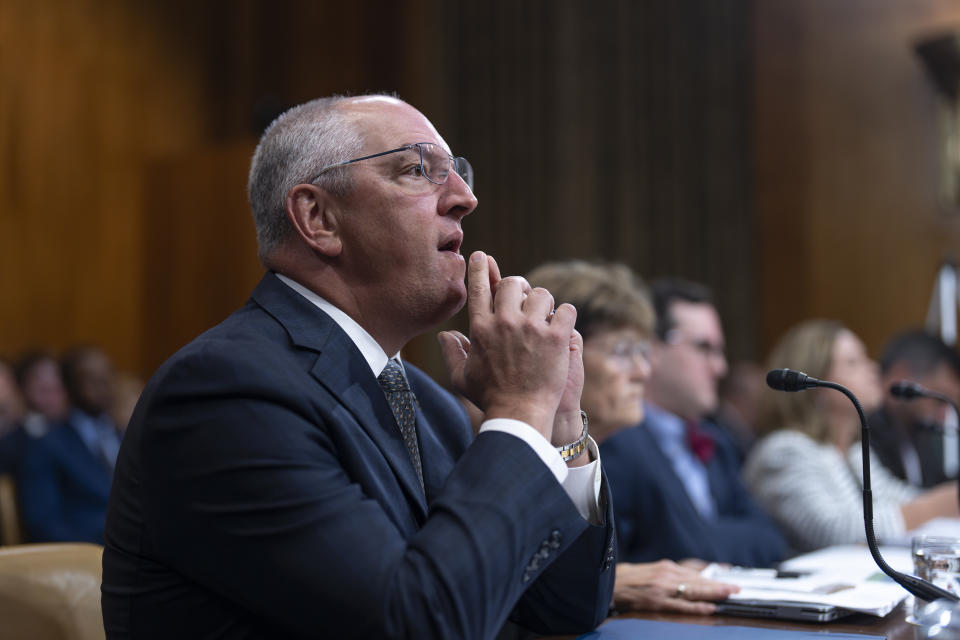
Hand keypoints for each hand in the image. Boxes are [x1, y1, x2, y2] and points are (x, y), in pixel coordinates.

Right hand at [438, 251, 575, 437]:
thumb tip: (443, 336)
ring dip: (544, 304)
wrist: (519, 415)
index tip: (482, 256)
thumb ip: (452, 353)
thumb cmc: (489, 398)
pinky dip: (565, 316)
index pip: (480, 288)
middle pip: (513, 284)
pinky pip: (566, 310)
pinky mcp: (556, 337)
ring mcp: (532, 328)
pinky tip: (563, 328)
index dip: (480, 269)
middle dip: (520, 288)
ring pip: (542, 294)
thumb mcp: (461, 377)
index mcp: (481, 329)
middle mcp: (505, 323)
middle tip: (526, 299)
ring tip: (545, 318)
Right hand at [613, 560, 738, 614]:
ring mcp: (662, 588)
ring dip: (713, 593)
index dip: (714, 577)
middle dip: (719, 585)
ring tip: (729, 595)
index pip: (696, 573)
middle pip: (698, 580)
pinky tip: (709, 608)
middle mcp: (667, 574)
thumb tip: (694, 578)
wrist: (609, 584)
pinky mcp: (657, 601)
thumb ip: (673, 575)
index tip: (730, 579)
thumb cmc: (631, 579)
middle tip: (737, 588)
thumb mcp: (653, 571)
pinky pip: (681, 605)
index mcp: (667, 567)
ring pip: (693, 590)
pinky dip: (697, 607)